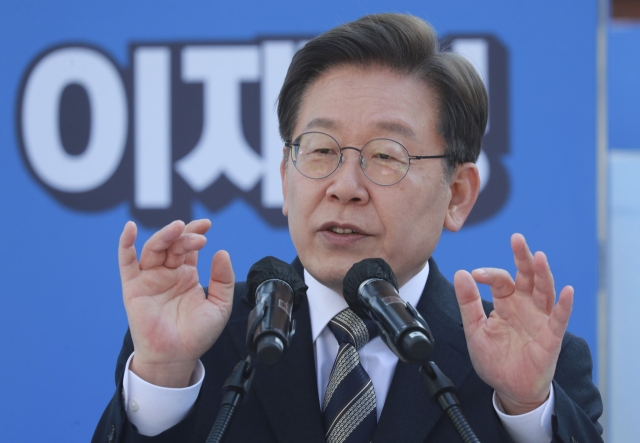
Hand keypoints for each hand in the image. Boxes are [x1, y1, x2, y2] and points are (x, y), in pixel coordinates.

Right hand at [118, 220, 234, 387]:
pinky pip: (126, 263)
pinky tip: (129, 229)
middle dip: (186, 236)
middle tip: (200, 236)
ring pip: (154, 249)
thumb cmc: (196, 335)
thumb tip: (221, 252)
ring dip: (165, 235)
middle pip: (173, 245)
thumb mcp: (219, 306)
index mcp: (186, 274)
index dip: (195, 232)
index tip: (207, 224)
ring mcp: (149, 278)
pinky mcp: (133, 288)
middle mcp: (167, 273)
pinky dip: (125, 244)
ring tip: (178, 228)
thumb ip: (223, 280)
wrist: (177, 357)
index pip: (188, 246)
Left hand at [453, 233, 572, 414]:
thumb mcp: (474, 329)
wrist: (508, 388)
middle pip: (527, 276)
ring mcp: (540, 320)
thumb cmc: (494, 358)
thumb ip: (468, 302)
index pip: (501, 280)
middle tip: (517, 239)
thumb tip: (460, 273)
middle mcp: (525, 306)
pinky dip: (564, 305)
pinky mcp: (551, 338)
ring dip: (542, 274)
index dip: (489, 274)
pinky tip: (566, 291)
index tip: (474, 275)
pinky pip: (559, 319)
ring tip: (539, 257)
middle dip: (523, 257)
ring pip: (544, 292)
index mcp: (506, 302)